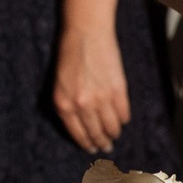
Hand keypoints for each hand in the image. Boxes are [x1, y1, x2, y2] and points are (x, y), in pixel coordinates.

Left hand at [52, 19, 131, 152]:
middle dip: (101, 143)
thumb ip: (67, 105)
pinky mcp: (118, 91)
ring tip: (114, 134)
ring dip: (114, 133)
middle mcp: (81, 105)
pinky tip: (121, 119)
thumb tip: (81, 126)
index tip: (92, 149)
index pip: (78, 134)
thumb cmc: (69, 55)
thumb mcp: (59, 83)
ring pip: (112, 128)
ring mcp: (101, 99)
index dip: (87, 144)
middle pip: (96, 134)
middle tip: (106, 147)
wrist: (85, 32)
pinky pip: (123, 114)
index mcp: (63, 104)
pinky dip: (123, 119)